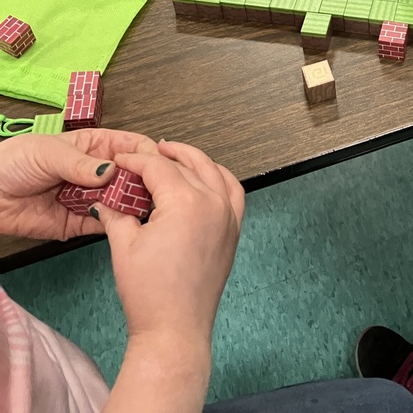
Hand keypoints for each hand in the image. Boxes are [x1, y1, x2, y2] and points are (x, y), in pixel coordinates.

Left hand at [0, 130, 156, 240]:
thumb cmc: (15, 162)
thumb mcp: (50, 152)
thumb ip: (80, 163)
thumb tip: (110, 170)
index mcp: (94, 146)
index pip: (131, 146)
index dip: (146, 153)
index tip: (155, 164)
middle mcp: (96, 172)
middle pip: (131, 176)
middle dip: (142, 182)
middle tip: (150, 191)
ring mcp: (89, 198)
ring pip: (121, 201)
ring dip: (129, 205)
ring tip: (136, 208)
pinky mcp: (77, 222)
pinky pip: (101, 225)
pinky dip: (111, 224)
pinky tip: (116, 222)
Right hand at [95, 141, 243, 347]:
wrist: (174, 330)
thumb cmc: (151, 294)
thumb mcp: (123, 246)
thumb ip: (116, 214)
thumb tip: (106, 201)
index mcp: (186, 202)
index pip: (158, 167)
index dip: (135, 159)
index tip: (122, 159)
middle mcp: (213, 203)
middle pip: (185, 165)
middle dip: (162, 156)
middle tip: (142, 156)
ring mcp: (228, 216)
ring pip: (213, 172)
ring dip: (193, 160)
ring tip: (174, 155)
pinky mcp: (233, 230)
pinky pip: (233, 191)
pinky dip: (220, 177)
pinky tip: (207, 176)